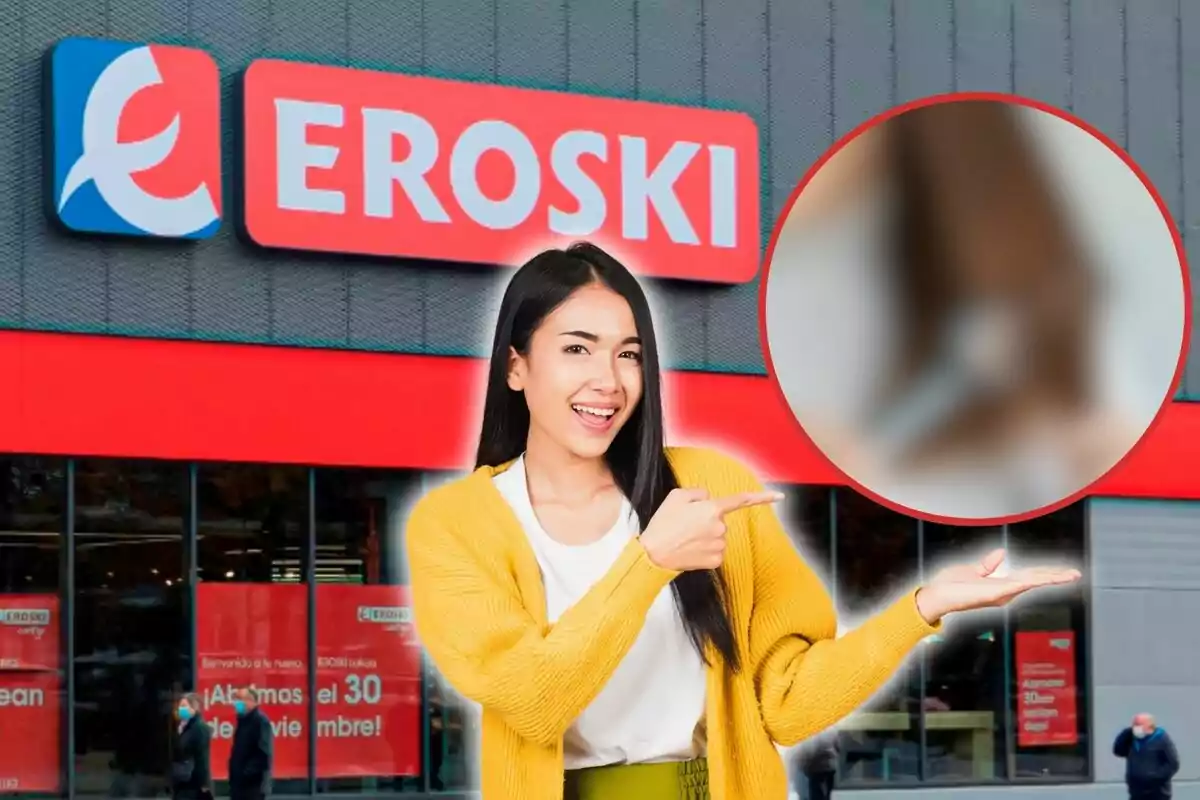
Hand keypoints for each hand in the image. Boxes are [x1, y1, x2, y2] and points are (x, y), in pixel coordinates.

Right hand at [640, 487, 783, 570]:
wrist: (653, 554)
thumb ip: (698, 493)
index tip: (780, 497)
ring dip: (705, 537)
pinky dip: (705, 551)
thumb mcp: (676, 496)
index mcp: (712, 508)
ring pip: (718, 537)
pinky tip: (691, 551)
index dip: (763, 497)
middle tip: (685, 526)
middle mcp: (720, 527)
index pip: (741, 500)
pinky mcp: (716, 561)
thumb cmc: (663, 524)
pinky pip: (716, 551)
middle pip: (720, 520)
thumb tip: (709, 500)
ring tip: (685, 539)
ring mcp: (720, 545)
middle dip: (706, 521)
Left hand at [914, 548, 1080, 624]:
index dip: (1046, 573)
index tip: (1064, 571)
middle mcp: (1005, 591)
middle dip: (1056, 577)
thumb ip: (988, 565)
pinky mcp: (994, 593)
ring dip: (1051, 578)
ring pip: (1032, 582)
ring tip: (1071, 575)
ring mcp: (1001, 593)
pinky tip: (1045, 577)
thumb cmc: (950, 586)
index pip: (1029, 577)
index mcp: (1001, 586)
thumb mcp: (973, 571)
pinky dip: (1032, 580)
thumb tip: (1002, 554)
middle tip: (1076, 573)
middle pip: (1035, 580)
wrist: (937, 595)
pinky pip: (1017, 584)